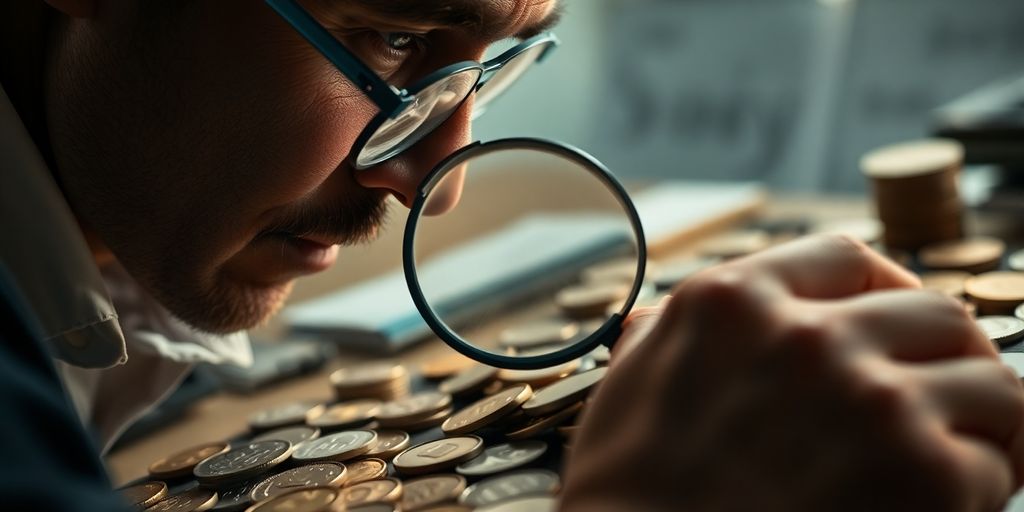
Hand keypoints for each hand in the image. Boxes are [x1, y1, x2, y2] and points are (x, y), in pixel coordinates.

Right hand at [560, 234, 1023, 511]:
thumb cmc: (626, 500)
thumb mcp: (624, 389)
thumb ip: (659, 336)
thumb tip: (660, 319)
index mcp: (730, 305)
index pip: (847, 260)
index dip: (885, 292)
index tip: (894, 328)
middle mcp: (806, 337)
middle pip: (936, 313)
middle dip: (945, 360)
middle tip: (940, 402)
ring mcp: (871, 400)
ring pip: (990, 380)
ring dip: (980, 423)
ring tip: (955, 459)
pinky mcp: (924, 473)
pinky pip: (997, 462)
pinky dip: (983, 487)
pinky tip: (940, 506)